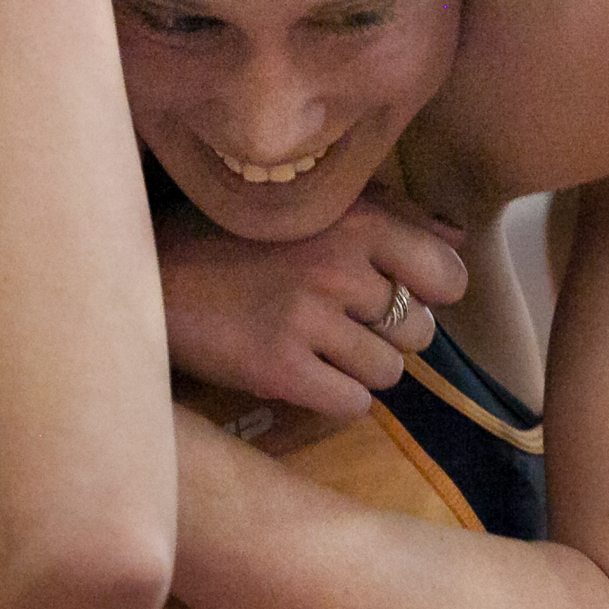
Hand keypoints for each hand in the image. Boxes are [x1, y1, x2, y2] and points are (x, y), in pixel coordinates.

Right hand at [158, 189, 468, 416]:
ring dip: (361, 368)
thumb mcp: (315, 204)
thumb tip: (457, 239)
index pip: (448, 276)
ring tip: (317, 345)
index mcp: (358, 221)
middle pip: (421, 331)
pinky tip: (303, 373)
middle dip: (390, 334)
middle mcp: (339, 268)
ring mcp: (309, 321)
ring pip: (389, 373)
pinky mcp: (279, 369)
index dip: (430, 293)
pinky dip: (335, 397)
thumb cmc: (237, 234)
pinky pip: (352, 404)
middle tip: (342, 321)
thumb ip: (393, 214)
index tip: (394, 292)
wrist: (151, 275)